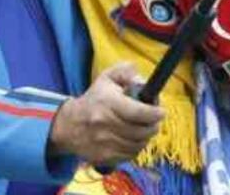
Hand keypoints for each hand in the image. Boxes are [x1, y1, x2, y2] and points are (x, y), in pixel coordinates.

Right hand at [48, 62, 163, 166]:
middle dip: (153, 126)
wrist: (68, 125)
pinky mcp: (102, 157)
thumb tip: (142, 81)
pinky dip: (135, 149)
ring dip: (145, 138)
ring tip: (144, 130)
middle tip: (154, 121)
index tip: (161, 112)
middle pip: (140, 131)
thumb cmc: (94, 99)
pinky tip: (133, 140)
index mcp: (108, 103)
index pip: (138, 112)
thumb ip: (126, 72)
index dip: (154, 113)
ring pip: (137, 145)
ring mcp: (103, 143)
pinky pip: (128, 156)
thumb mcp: (107, 78)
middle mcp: (104, 124)